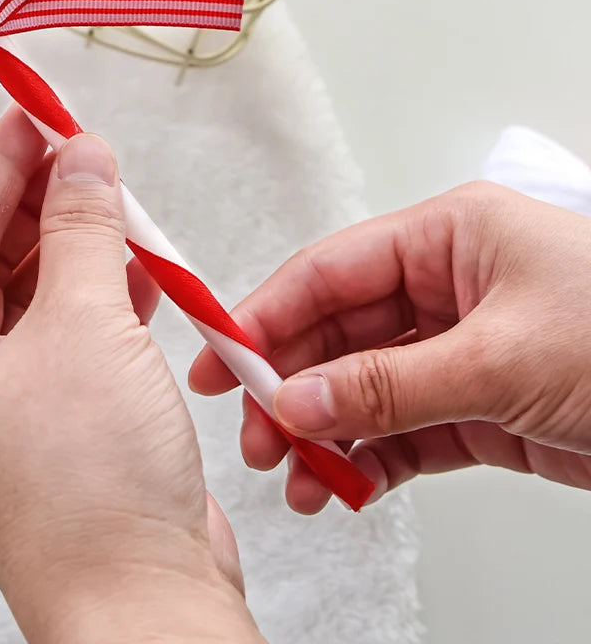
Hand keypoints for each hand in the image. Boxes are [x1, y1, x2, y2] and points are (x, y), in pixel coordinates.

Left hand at [0, 109, 261, 643]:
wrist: (144, 608)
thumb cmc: (90, 488)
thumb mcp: (87, 324)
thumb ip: (83, 228)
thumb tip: (82, 157)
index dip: (0, 168)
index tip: (34, 116)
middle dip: (41, 206)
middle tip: (82, 150)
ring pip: (32, 302)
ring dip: (77, 251)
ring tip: (114, 198)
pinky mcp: (49, 434)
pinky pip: (64, 342)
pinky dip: (99, 301)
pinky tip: (134, 267)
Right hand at [189, 182, 590, 512]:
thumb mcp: (502, 357)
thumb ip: (389, 382)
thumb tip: (295, 398)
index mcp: (448, 238)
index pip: (331, 270)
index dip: (267, 311)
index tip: (221, 354)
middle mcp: (447, 288)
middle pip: (338, 333)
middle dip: (289, 384)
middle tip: (251, 430)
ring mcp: (462, 350)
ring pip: (364, 387)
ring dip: (323, 432)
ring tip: (292, 476)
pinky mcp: (482, 408)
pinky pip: (404, 430)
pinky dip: (368, 460)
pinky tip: (341, 485)